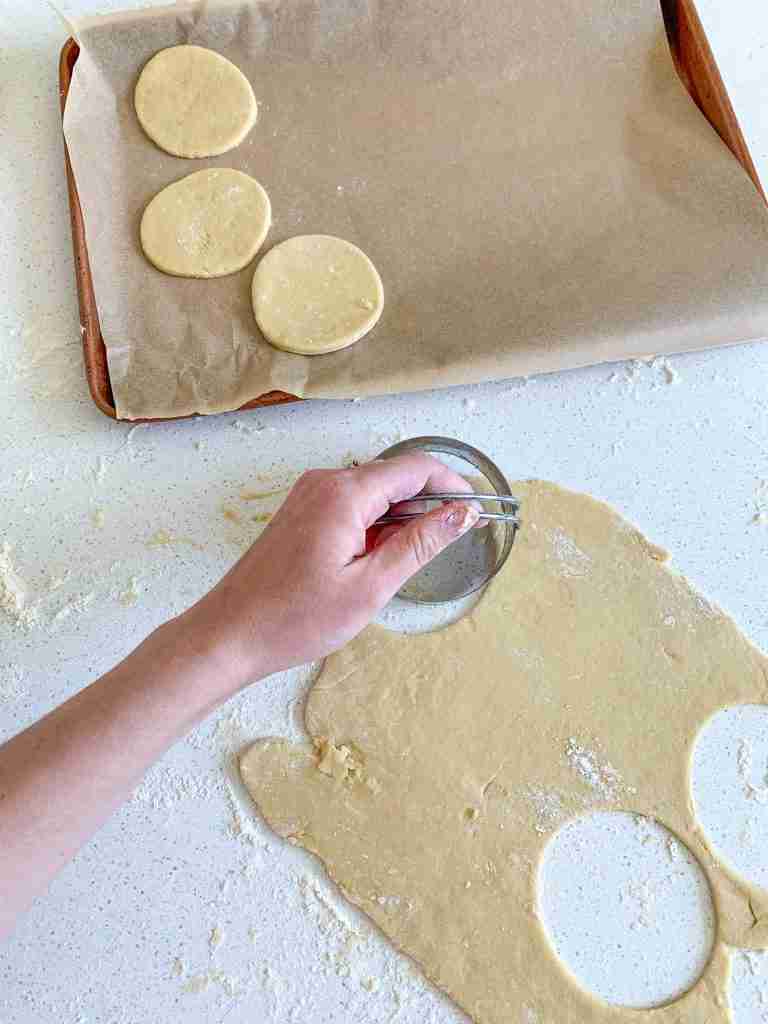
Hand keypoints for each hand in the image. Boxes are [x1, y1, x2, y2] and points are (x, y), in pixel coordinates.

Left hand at [183, 453, 479, 686]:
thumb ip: (420, 544)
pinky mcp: (302, 512)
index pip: (415, 468)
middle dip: (429, 503)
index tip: (476, 510)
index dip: (453, 485)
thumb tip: (461, 514)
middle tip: (451, 541)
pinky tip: (376, 560)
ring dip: (401, 517)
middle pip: (395, 476)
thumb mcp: (370, 586)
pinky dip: (375, 524)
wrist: (229, 634)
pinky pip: (352, 505)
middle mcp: (324, 483)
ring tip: (406, 562)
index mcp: (343, 494)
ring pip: (374, 491)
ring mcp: (309, 495)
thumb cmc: (292, 618)